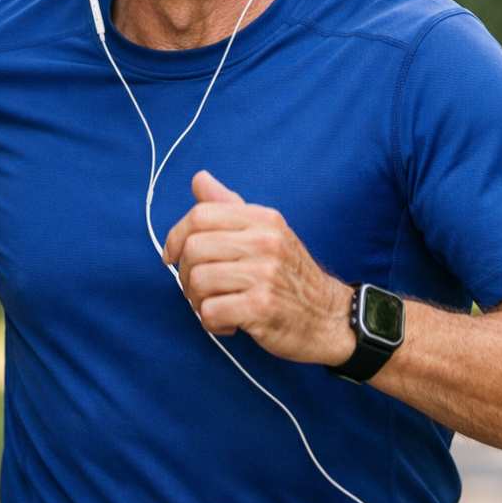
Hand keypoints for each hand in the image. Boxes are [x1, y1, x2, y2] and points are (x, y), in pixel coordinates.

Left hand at [164, 170, 354, 365]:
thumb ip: (230, 207)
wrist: (328, 316)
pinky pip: (210, 312)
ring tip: (216, 306)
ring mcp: (265, 274)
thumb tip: (199, 179)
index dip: (175, 237)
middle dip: (185, 274)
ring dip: (197, 301)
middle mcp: (266, 241)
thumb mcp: (266, 233)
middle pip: (193, 249)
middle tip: (200, 289)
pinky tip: (229, 323)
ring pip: (198, 281)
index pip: (201, 215)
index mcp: (264, 219)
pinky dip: (212, 323)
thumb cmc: (289, 276)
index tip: (173, 256)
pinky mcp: (262, 307)